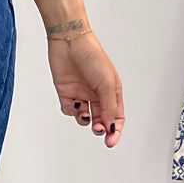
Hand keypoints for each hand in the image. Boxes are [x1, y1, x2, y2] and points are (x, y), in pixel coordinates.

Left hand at [47, 31, 123, 147]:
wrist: (69, 41)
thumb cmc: (93, 56)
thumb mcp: (106, 84)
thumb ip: (109, 108)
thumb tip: (110, 127)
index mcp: (112, 91)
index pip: (116, 117)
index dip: (114, 131)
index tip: (110, 141)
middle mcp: (97, 94)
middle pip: (101, 119)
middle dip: (100, 127)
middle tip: (97, 127)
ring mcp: (82, 93)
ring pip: (85, 117)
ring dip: (85, 121)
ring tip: (86, 115)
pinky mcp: (66, 92)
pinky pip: (70, 109)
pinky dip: (72, 111)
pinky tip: (74, 104)